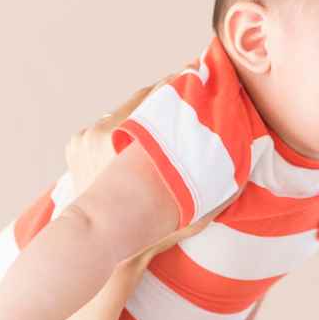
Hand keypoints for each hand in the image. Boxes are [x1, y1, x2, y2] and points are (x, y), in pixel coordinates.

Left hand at [66, 81, 228, 255]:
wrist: (98, 246)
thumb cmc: (146, 233)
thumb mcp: (188, 212)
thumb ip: (215, 188)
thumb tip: (243, 162)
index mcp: (128, 140)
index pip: (159, 97)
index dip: (181, 84)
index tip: (197, 74)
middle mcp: (102, 132)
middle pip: (141, 100)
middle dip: (164, 98)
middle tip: (186, 92)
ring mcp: (84, 137)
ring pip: (122, 112)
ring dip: (142, 115)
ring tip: (162, 120)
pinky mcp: (75, 144)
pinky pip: (104, 127)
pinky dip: (120, 130)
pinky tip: (135, 141)